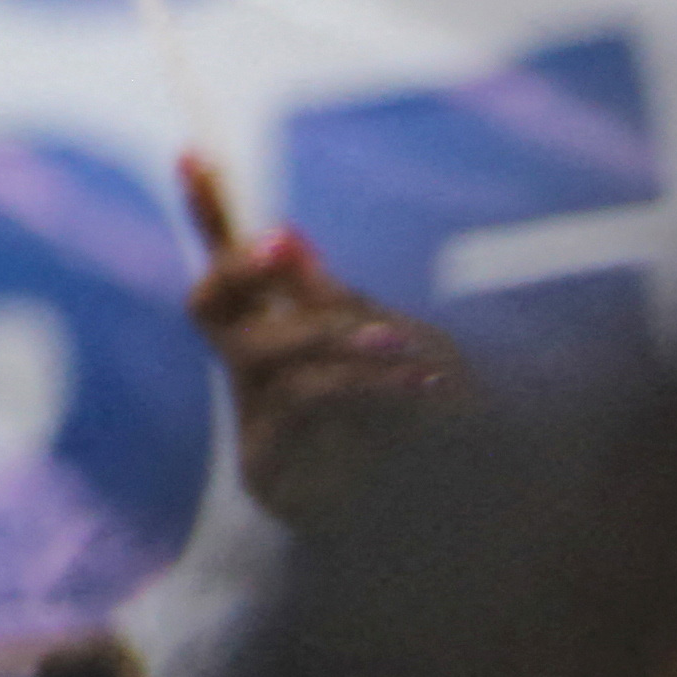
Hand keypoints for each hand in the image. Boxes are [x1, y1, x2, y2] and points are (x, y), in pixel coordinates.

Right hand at [179, 153, 469, 528]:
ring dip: (337, 340)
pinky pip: (298, 397)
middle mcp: (258, 384)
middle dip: (248, 271)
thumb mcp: (400, 343)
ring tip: (410, 358)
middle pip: (210, 306)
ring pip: (260, 350)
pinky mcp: (268, 475)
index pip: (229, 277)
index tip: (192, 152)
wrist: (484, 524)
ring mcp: (257, 429)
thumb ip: (332, 298)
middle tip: (293, 253)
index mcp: (286, 346)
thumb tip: (283, 232)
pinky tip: (418, 390)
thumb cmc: (448, 431)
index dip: (208, 217)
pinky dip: (357, 383)